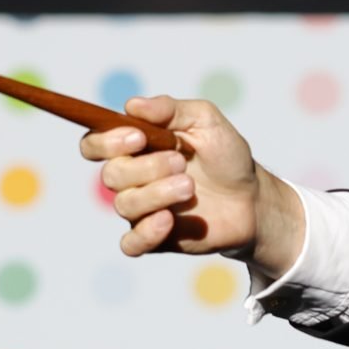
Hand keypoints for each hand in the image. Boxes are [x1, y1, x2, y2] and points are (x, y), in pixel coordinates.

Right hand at [78, 94, 306, 272]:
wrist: (253, 199)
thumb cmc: (226, 157)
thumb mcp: (206, 121)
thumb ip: (171, 109)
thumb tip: (131, 104)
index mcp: (135, 148)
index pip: (95, 144)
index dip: (106, 142)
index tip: (138, 137)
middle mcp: (132, 179)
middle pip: (111, 175)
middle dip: (146, 167)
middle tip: (181, 162)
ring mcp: (142, 210)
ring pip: (125, 205)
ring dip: (157, 194)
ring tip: (190, 187)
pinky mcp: (155, 238)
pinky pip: (131, 243)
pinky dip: (145, 232)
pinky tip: (169, 220)